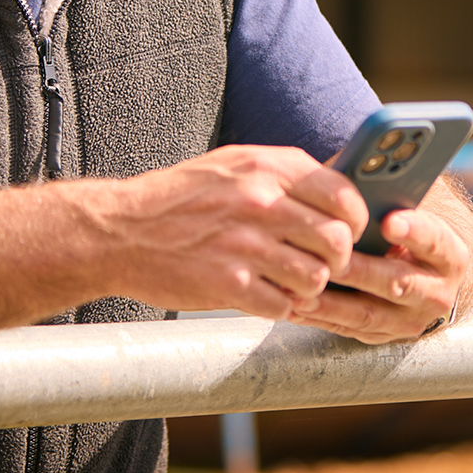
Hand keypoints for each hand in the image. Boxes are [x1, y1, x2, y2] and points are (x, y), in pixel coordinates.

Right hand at [107, 145, 368, 319]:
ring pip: (316, 277)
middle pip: (337, 241)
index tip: (347, 232)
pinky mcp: (228, 285)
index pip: (343, 195)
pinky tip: (259, 294)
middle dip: (335, 260)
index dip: (354, 220)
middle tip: (318, 264)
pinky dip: (278, 306)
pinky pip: (284, 305)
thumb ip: (282, 174)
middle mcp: (258, 202)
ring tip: (286, 281)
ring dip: (307, 287)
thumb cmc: (179, 199)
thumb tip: (341, 191)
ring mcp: (244, 245)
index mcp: (263, 167)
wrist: (118, 231)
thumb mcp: (230, 167)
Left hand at [288, 206, 468, 343]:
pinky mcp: (382, 336)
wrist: (422, 275)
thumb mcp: (405, 211)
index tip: (390, 220)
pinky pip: (347, 328)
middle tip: (330, 258)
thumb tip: (348, 170)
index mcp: (448, 254)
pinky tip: (293, 303)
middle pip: (397, 282)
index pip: (436, 241)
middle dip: (360, 270)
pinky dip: (318, 317)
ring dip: (331, 302)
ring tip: (301, 287)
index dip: (415, 231)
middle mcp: (436, 292)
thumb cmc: (401, 229)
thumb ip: (384, 196)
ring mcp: (409, 320)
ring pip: (368, 312)